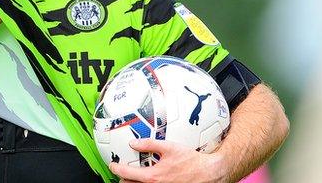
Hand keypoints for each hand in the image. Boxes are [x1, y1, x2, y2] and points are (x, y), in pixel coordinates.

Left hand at [109, 139, 227, 182]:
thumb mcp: (170, 147)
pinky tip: (149, 178)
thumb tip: (134, 143)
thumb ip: (150, 144)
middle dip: (123, 178)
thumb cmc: (191, 161)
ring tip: (132, 175)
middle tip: (121, 171)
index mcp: (153, 177)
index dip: (116, 168)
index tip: (112, 165)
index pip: (127, 174)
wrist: (208, 173)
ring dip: (133, 182)